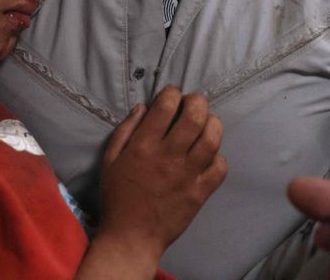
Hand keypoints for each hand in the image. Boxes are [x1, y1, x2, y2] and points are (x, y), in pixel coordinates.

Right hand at [96, 86, 226, 261]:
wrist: (131, 237)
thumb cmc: (117, 197)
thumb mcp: (109, 160)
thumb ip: (124, 131)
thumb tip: (143, 107)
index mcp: (144, 147)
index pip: (165, 107)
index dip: (172, 93)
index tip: (172, 95)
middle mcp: (168, 157)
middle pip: (195, 118)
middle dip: (197, 101)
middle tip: (193, 103)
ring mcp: (187, 176)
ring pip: (212, 140)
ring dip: (213, 124)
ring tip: (206, 122)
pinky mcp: (199, 193)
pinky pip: (220, 169)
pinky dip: (219, 156)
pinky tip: (209, 154)